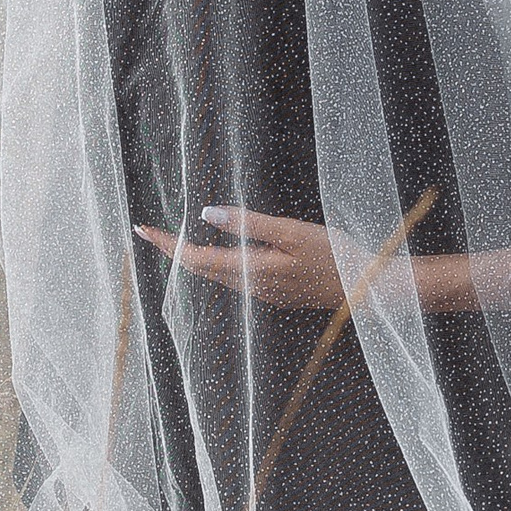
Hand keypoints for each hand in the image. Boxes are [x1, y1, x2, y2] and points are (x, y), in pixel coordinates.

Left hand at [136, 207, 361, 310]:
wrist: (368, 286)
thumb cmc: (334, 254)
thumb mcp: (291, 232)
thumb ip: (249, 224)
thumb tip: (207, 215)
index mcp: (250, 271)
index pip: (195, 259)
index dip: (167, 245)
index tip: (142, 229)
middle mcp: (251, 288)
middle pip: (201, 270)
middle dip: (174, 251)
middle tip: (150, 232)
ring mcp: (264, 294)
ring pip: (217, 276)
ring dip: (194, 258)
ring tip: (175, 241)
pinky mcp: (276, 294)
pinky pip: (235, 279)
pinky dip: (217, 264)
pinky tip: (218, 253)